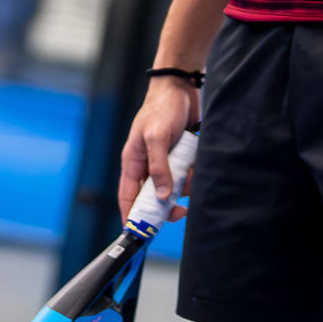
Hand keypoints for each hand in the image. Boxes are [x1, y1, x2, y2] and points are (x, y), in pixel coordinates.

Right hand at [117, 74, 197, 218]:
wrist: (182, 88)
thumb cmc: (162, 108)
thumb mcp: (156, 137)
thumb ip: (159, 167)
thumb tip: (163, 196)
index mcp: (133, 162)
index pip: (127, 197)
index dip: (132, 216)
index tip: (139, 234)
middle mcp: (147, 166)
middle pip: (153, 198)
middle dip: (166, 206)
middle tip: (180, 212)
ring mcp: (165, 163)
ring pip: (173, 189)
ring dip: (184, 186)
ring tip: (190, 169)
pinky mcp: (181, 159)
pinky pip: (187, 176)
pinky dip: (193, 174)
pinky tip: (195, 161)